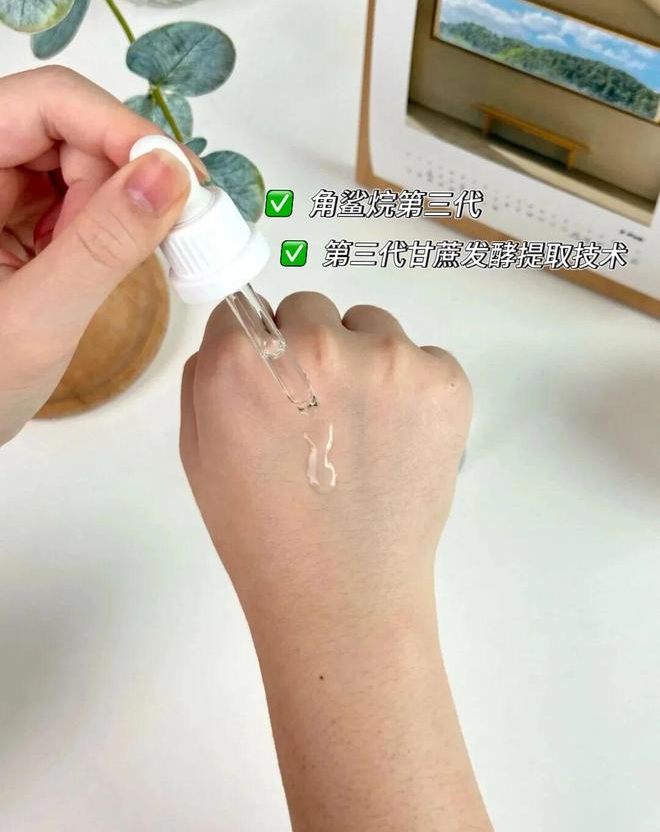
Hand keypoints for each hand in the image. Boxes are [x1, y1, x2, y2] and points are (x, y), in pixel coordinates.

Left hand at [0, 66, 196, 444]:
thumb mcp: (39, 319)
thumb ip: (103, 245)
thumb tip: (170, 176)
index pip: (44, 104)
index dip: (117, 128)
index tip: (179, 177)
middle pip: (67, 127)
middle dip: (127, 171)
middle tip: (174, 227)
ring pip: (80, 161)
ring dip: (124, 201)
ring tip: (141, 253)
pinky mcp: (17, 219)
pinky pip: (79, 197)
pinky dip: (114, 222)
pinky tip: (122, 256)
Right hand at [181, 291, 470, 616]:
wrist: (344, 595)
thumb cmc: (262, 533)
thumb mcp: (198, 452)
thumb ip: (208, 375)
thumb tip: (238, 334)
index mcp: (245, 361)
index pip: (247, 310)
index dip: (258, 350)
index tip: (271, 385)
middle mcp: (318, 346)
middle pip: (309, 309)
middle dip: (308, 349)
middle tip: (319, 414)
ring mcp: (390, 360)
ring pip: (370, 326)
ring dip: (364, 361)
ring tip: (364, 432)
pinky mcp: (445, 382)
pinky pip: (424, 358)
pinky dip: (414, 388)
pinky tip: (401, 440)